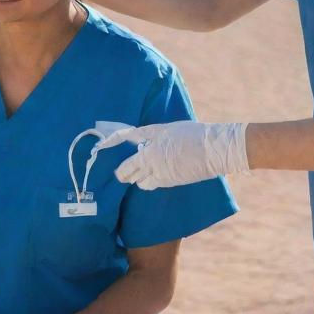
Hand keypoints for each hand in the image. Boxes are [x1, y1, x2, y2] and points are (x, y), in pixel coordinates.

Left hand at [93, 120, 249, 189]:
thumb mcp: (165, 129)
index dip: (110, 144)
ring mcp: (161, 176)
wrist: (213, 150)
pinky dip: (149, 180)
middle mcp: (151, 165)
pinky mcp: (170, 183)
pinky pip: (153, 184)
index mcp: (148, 150)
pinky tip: (153, 174)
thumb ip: (148, 135)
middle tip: (121, 169)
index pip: (123, 149)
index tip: (100, 146)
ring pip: (140, 182)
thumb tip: (136, 139)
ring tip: (138, 171)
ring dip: (137, 177)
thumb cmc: (190, 134)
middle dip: (123, 171)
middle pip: (127, 173)